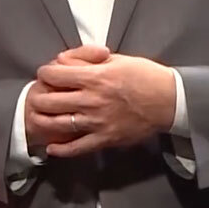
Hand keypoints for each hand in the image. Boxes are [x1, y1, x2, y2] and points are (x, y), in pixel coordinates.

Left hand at [34, 53, 176, 157]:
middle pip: (50, 100)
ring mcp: (97, 122)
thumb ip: (86, 58)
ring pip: (58, 124)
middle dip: (39, 96)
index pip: (55, 75)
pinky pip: (77, 147)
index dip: (45, 73)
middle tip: (39, 95)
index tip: (46, 74)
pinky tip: (52, 147)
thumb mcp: (116, 59)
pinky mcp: (105, 139)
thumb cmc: (144, 75)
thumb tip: (61, 60)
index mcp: (95, 77)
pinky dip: (61, 149)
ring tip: (38, 118)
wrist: (170, 100)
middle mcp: (92, 100)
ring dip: (43, 121)